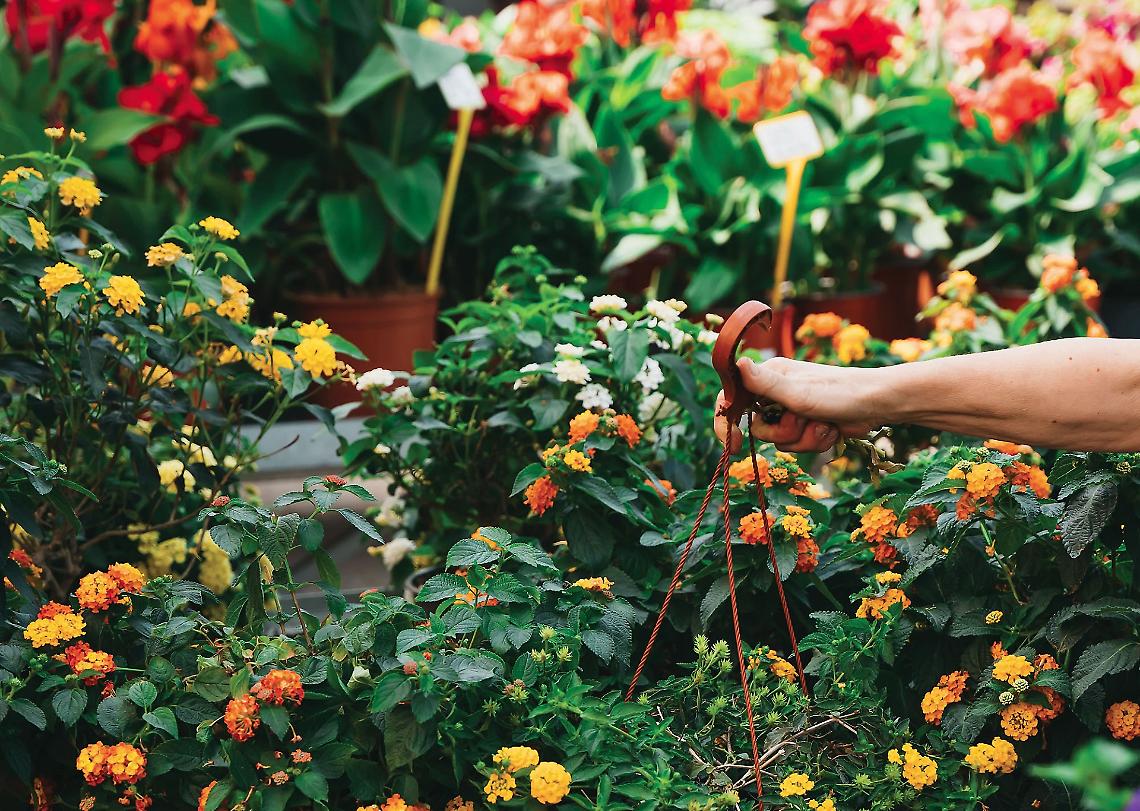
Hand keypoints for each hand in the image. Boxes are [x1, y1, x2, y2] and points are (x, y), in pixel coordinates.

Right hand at [713, 356, 878, 452]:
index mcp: (769, 377)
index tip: (733, 444)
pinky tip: (832, 429)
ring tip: (823, 424)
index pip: (733, 398)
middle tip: (802, 420)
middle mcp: (777, 392)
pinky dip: (816, 441)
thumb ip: (764, 383)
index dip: (726, 422)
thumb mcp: (798, 392)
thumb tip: (736, 363)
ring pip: (780, 441)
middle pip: (759, 428)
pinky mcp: (807, 424)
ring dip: (804, 438)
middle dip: (783, 432)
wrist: (879, 404)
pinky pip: (799, 444)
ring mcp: (793, 409)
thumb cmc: (840, 392)